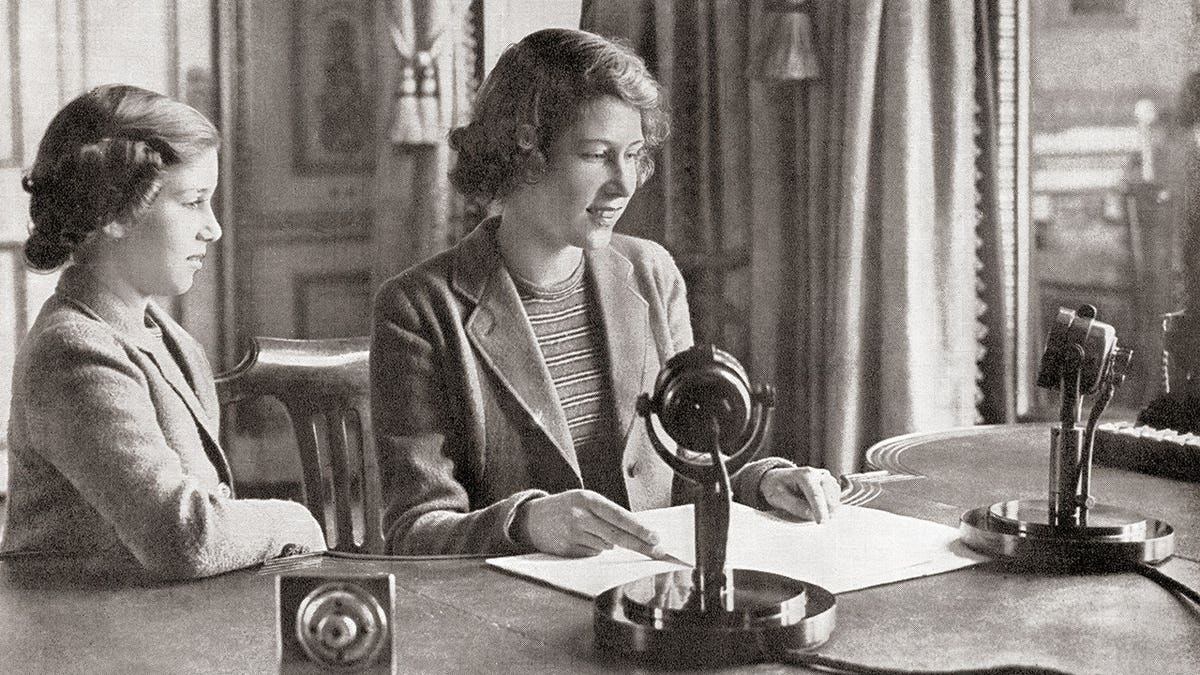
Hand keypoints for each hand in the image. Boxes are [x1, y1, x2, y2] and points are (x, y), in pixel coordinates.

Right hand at [517, 489, 665, 558]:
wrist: (532, 519)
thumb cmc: (565, 508)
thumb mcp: (584, 501)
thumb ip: (607, 513)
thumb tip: (637, 531)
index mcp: (587, 499)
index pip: (619, 516)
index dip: (639, 528)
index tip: (656, 537)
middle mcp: (579, 516)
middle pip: (616, 535)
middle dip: (640, 545)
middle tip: (657, 551)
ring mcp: (572, 534)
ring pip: (605, 546)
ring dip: (608, 544)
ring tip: (591, 532)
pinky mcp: (567, 551)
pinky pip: (592, 554)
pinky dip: (593, 550)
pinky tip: (581, 540)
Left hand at [759, 467, 841, 522]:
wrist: (776, 478)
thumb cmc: (775, 486)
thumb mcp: (778, 497)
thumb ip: (795, 506)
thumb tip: (812, 515)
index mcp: (805, 475)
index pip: (816, 495)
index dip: (820, 510)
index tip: (822, 523)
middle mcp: (818, 474)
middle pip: (830, 497)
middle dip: (825, 511)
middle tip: (814, 520)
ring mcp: (825, 478)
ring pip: (835, 498)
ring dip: (827, 509)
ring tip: (811, 511)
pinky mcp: (829, 483)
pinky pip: (835, 498)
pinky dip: (829, 506)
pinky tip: (817, 507)